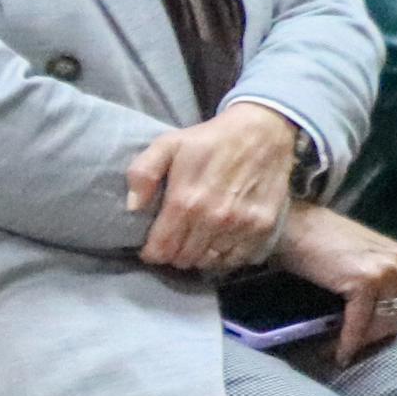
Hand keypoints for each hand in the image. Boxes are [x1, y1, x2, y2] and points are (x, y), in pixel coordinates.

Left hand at [126, 104, 297, 274]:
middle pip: (184, 258)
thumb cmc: (209, 139)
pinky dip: (224, 257)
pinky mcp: (264, 227)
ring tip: (193, 243)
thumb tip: (132, 207)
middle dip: (172, 254)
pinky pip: (237, 259)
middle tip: (173, 242)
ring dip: (197, 257)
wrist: (262, 133)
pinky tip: (217, 243)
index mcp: (186, 201)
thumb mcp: (167, 145)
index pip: (161, 249)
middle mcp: (214, 218)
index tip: (150, 247)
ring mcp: (241, 225)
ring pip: (209, 262)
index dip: (151, 253)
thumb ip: (142, 173)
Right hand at [272, 204, 396, 364]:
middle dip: (376, 337)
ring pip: (383, 326)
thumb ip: (375, 278)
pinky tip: (337, 353)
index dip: (390, 325)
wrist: (288, 224)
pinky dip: (348, 342)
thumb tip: (374, 314)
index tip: (369, 338)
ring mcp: (385, 272)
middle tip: (353, 347)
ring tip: (341, 351)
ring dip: (362, 343)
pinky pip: (359, 324)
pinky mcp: (364, 282)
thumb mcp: (359, 256)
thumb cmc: (315, 238)